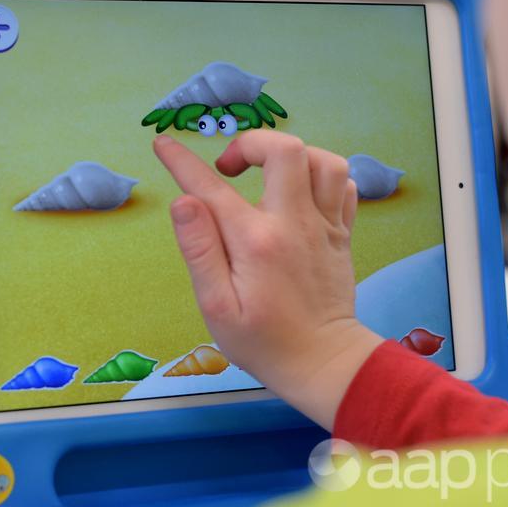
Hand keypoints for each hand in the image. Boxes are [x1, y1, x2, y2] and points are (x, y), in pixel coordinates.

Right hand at [153, 131, 383, 428]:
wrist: (323, 362)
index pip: (211, 186)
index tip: (164, 146)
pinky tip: (300, 193)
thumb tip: (184, 201)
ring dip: (292, 157)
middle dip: (251, 144)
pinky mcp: (342, 233)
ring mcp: (324, 225)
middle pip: (285, 149)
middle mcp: (294, 223)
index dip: (182, 160)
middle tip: (229, 169)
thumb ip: (200, 250)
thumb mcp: (217, 307)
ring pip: (323, 160)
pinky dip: (321, 176)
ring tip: (268, 176)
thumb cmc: (262, 342)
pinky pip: (343, 184)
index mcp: (256, 241)